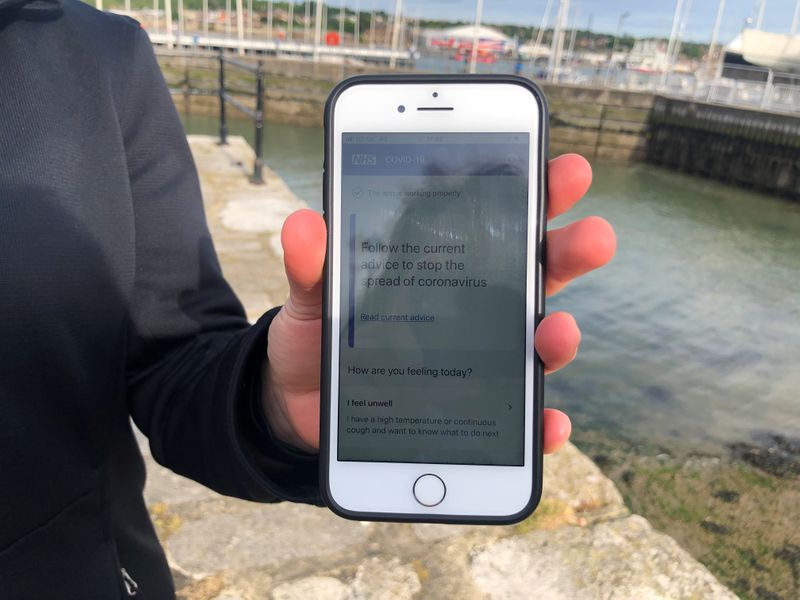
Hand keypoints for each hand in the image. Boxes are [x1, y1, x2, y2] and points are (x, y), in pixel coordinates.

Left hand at [263, 154, 615, 454]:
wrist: (300, 402)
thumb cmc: (317, 336)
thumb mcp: (312, 296)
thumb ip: (313, 266)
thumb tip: (305, 224)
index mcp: (445, 265)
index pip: (498, 219)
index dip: (535, 192)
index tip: (567, 169)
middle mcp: (476, 307)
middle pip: (537, 274)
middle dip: (570, 250)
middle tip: (595, 237)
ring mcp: (481, 359)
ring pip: (536, 343)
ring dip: (558, 337)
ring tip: (556, 333)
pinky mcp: (474, 410)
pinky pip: (516, 418)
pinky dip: (537, 423)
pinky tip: (546, 423)